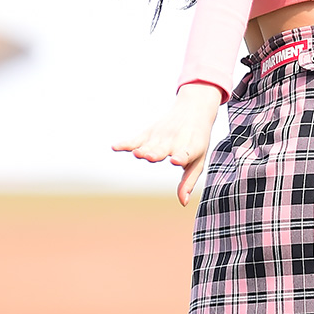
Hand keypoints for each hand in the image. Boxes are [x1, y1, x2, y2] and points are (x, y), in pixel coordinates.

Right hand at [112, 82, 222, 206]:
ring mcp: (161, 136)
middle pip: (163, 149)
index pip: (186, 153)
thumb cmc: (197, 142)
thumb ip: (189, 181)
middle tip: (150, 156)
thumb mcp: (198, 160)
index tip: (176, 160)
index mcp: (191, 147)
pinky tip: (115, 147)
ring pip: (148, 145)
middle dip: (156, 153)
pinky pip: (135, 139)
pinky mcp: (149, 132)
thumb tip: (183, 203)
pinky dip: (126, 143)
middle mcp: (175, 140)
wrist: (193, 110)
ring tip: (137, 153)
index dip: (180, 157)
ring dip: (141, 149)